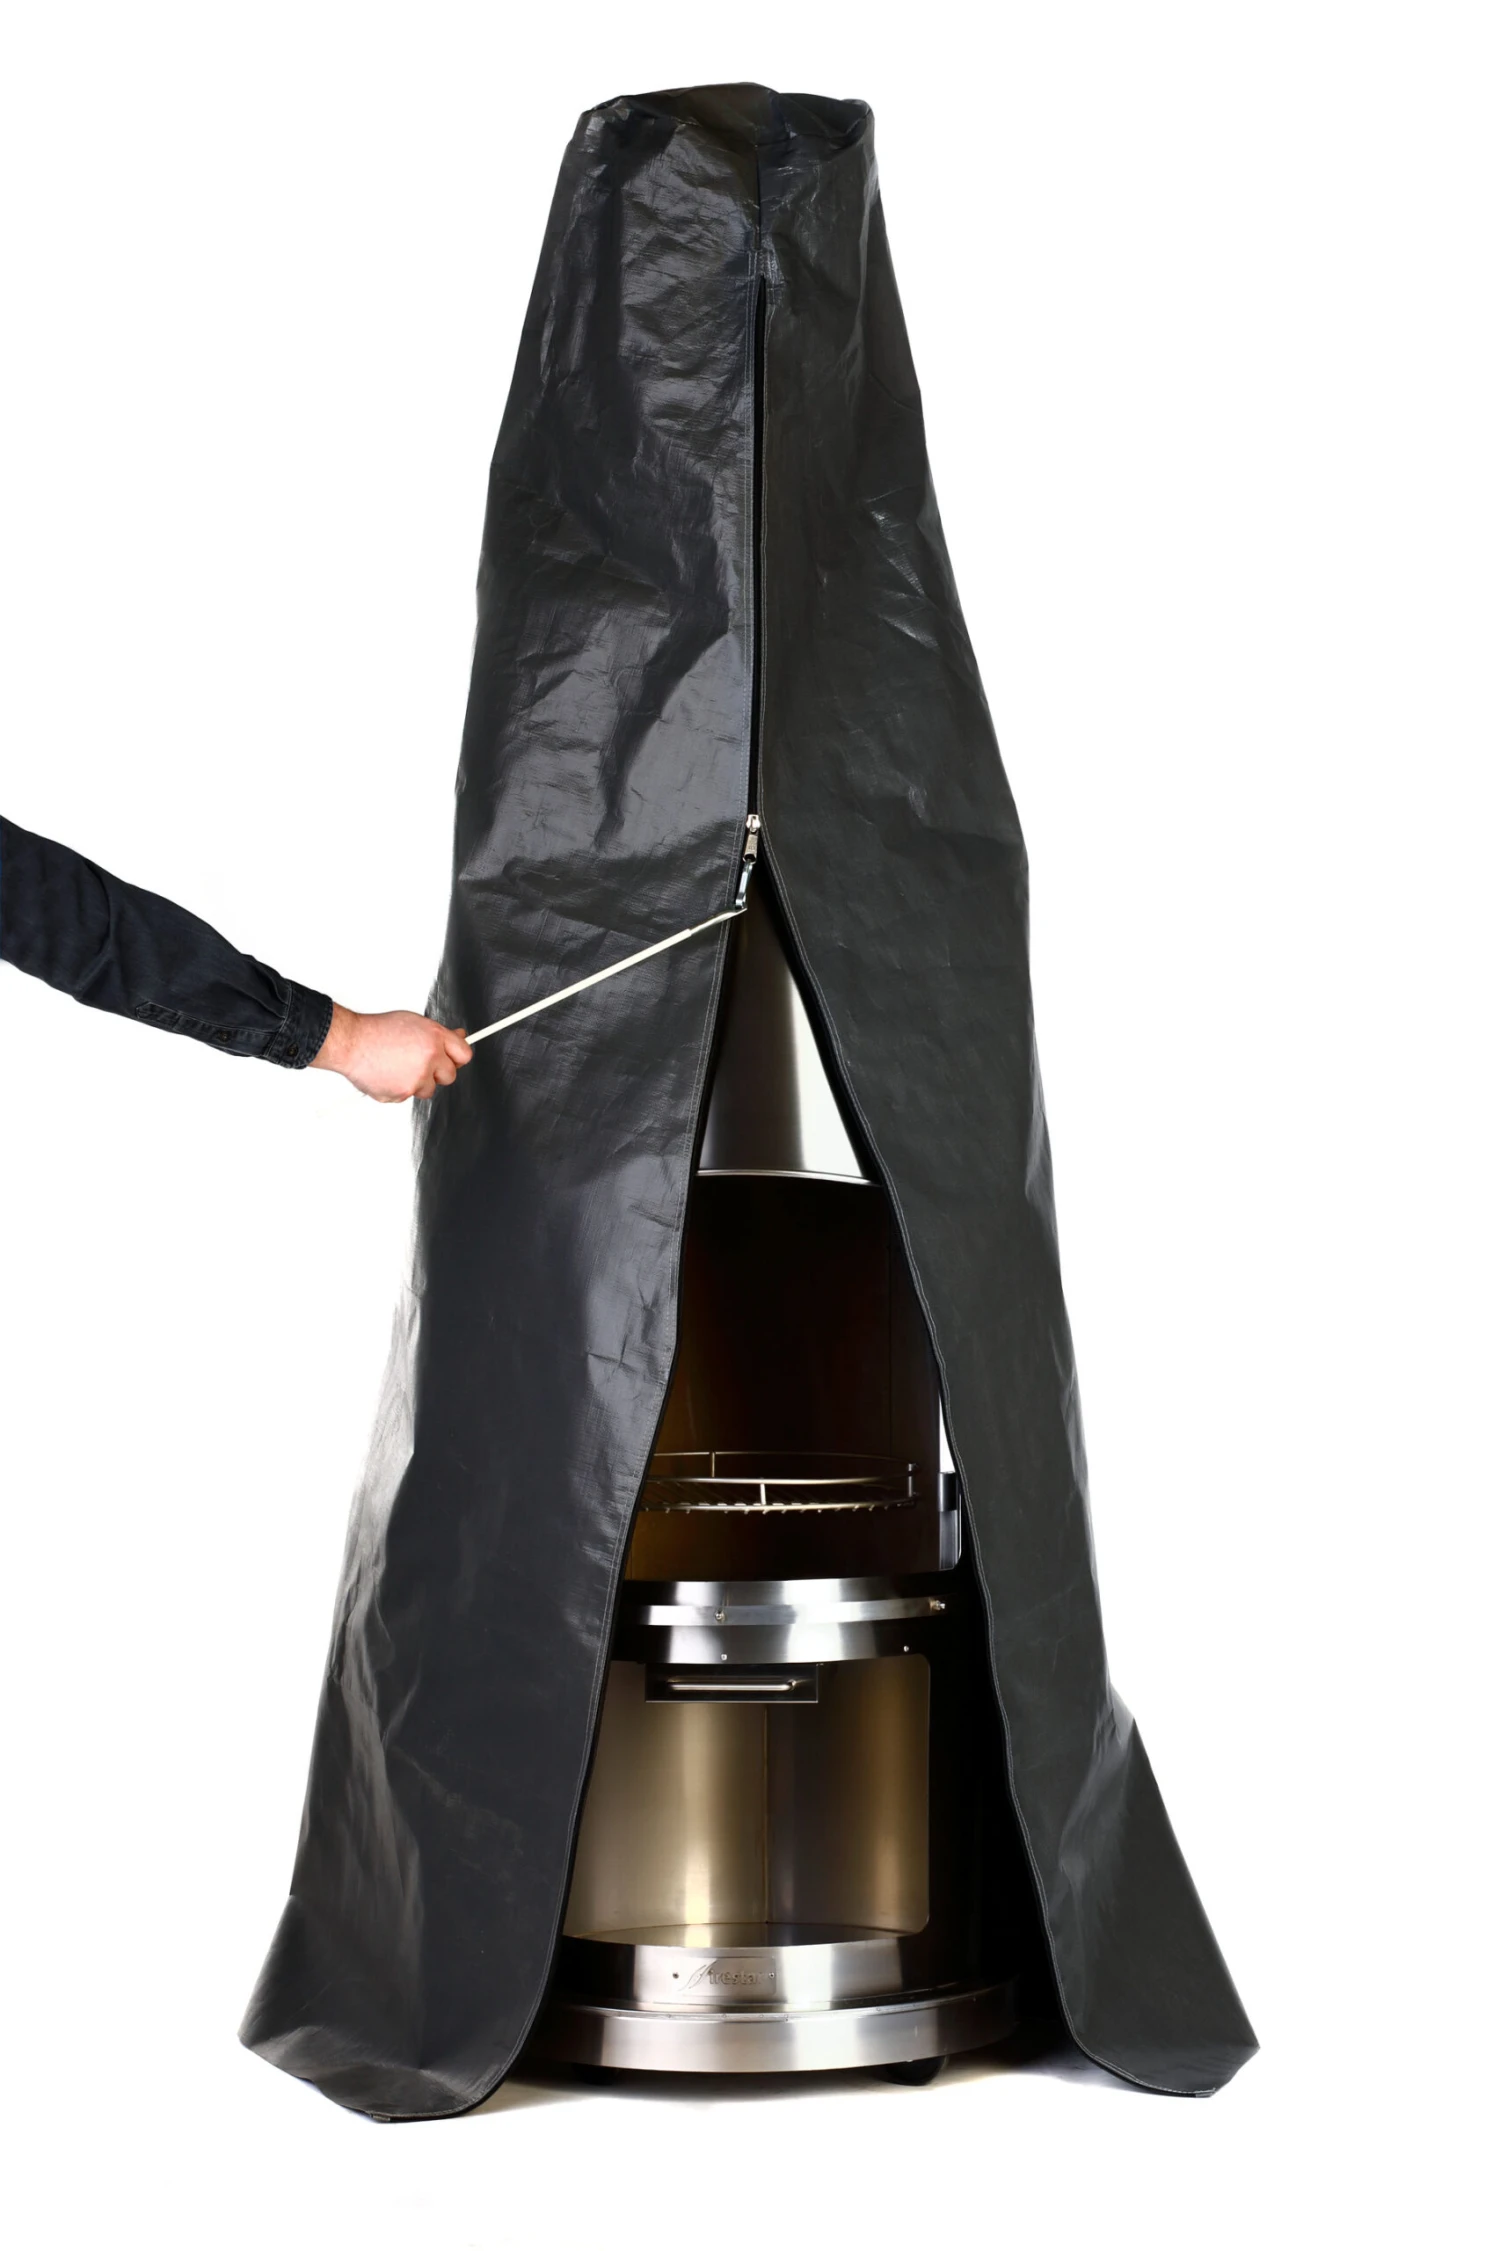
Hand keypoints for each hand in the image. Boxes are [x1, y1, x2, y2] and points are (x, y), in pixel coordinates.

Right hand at [312, 1004, 473, 1101]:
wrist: (351, 1043)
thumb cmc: (377, 1030)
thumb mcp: (414, 1023)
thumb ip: (439, 1034)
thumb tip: (460, 1037)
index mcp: (434, 1038)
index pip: (464, 1054)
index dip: (456, 1057)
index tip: (451, 1058)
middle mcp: (429, 1059)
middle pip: (450, 1076)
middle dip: (438, 1072)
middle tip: (419, 1062)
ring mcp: (416, 1079)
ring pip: (428, 1089)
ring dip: (418, 1082)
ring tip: (398, 1066)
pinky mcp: (402, 1094)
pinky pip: (408, 1095)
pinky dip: (399, 1088)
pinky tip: (387, 1073)